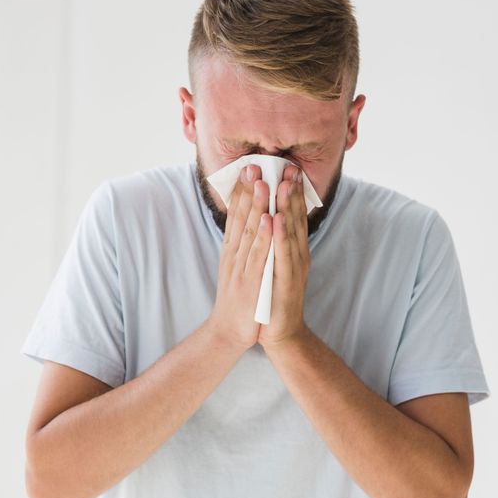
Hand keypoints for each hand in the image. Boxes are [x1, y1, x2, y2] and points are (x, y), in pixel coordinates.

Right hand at [206, 163, 272, 352]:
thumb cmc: (238, 299)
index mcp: (232, 250)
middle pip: (241, 218)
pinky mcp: (250, 282)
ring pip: (249, 233)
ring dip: (256, 207)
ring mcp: (241, 268)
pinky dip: (263, 237)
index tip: (250, 167)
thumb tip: (251, 223)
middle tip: (254, 164)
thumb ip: (243, 246)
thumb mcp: (237, 268)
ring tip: (263, 184)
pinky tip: (268, 220)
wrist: (229, 332)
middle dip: (248, 190)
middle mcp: (234, 255)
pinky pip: (258, 256)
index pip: (236, 215)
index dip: (243, 191)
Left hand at [258, 164, 311, 349]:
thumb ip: (276, 243)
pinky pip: (281, 256)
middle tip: (289, 166)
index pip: (292, 215)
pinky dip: (278, 237)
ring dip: (285, 208)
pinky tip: (275, 221)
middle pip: (294, 218)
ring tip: (282, 185)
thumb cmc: (274, 297)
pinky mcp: (284, 281)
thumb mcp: (275, 264)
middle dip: (290, 192)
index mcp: (292, 249)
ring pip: (289, 233)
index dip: (290, 192)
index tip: (287, 168)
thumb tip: (271, 219)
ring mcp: (292, 268)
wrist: (280, 333)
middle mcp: (296, 255)